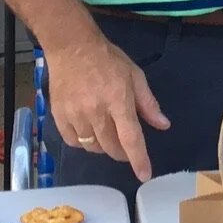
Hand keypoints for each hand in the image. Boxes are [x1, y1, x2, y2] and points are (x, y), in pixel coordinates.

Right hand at [46, 33, 169, 182]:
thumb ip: (148, 103)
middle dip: (122, 153)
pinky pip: (73, 142)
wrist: (71, 47)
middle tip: (126, 147)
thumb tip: (163, 125)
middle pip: (111, 147)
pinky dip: (83, 143)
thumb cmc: (107, 60)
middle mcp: (96, 111)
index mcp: (118, 100)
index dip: (138, 159)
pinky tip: (88, 131)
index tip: (145, 175)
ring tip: (107, 133)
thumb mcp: (135, 75)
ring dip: (104, 147)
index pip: (130, 138)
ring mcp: (75, 115)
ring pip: (93, 147)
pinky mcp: (59, 116)